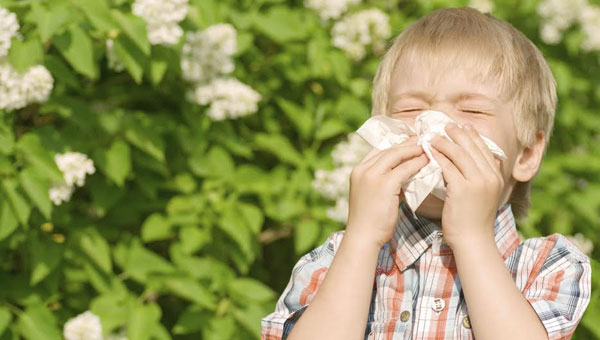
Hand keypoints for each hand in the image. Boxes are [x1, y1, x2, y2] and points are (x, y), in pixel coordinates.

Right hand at [346, 136, 428, 248]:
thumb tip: (403, 175)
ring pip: (396, 155)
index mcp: (357, 171)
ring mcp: (372, 176)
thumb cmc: (369, 221)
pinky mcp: (384, 184)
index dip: (393, 146)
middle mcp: (362, 170)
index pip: (377, 151)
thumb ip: (384, 182)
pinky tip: (426, 162)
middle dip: (405, 144)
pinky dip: (416, 163)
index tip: (407, 142)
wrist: (363, 236)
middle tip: (420, 140)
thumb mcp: (372, 195)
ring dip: (413, 151)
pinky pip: (404, 169)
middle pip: (387, 150)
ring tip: (426, 148)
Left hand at [429, 123, 504, 248]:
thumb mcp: (482, 195)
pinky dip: (438, 156)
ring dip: (445, 142)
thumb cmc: (473, 220)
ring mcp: (478, 182)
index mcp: (497, 177)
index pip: (485, 149)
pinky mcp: (462, 189)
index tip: (463, 126)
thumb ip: (478, 178)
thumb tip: (466, 164)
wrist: (473, 240)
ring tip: (434, 136)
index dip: (473, 136)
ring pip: (460, 154)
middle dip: (459, 134)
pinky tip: (429, 152)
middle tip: (446, 125)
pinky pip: (448, 166)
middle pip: (473, 147)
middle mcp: (490, 177)